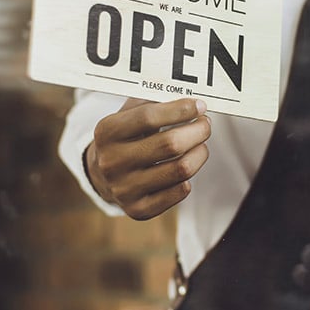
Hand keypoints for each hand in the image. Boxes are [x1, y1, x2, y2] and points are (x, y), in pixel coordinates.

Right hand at [85, 98, 210, 219]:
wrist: (103, 174)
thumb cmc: (127, 135)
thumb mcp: (130, 113)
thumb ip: (156, 102)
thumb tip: (192, 100)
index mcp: (107, 132)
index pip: (149, 118)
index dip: (180, 110)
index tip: (200, 106)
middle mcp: (112, 162)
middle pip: (170, 145)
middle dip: (198, 131)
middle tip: (206, 124)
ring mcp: (124, 189)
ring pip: (181, 169)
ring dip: (200, 153)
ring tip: (201, 144)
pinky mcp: (138, 210)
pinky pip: (179, 193)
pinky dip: (189, 177)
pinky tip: (186, 166)